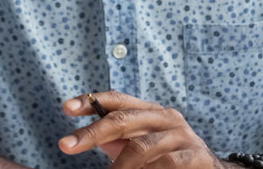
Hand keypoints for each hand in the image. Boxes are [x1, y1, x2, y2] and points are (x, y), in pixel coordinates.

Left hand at [58, 90, 226, 167]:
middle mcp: (166, 117)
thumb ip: (117, 139)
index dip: (90, 101)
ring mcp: (181, 135)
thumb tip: (86, 137)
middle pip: (123, 120)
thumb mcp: (140, 145)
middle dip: (92, 132)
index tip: (66, 108)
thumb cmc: (168, 158)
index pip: (117, 100)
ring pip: (140, 147)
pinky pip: (165, 164)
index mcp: (150, 110)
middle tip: (66, 145)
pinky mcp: (195, 156)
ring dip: (119, 165)